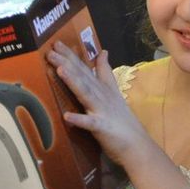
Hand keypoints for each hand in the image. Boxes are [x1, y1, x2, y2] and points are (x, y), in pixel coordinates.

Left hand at [48, 44, 153, 163]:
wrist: (137, 145)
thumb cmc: (122, 121)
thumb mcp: (114, 92)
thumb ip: (105, 72)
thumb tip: (103, 52)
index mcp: (103, 89)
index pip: (85, 69)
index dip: (71, 56)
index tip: (57, 42)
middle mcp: (101, 96)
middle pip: (83, 77)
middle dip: (67, 62)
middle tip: (52, 49)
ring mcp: (102, 111)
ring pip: (85, 93)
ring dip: (73, 82)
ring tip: (60, 70)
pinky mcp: (102, 128)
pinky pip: (89, 124)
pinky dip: (79, 120)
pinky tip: (67, 116)